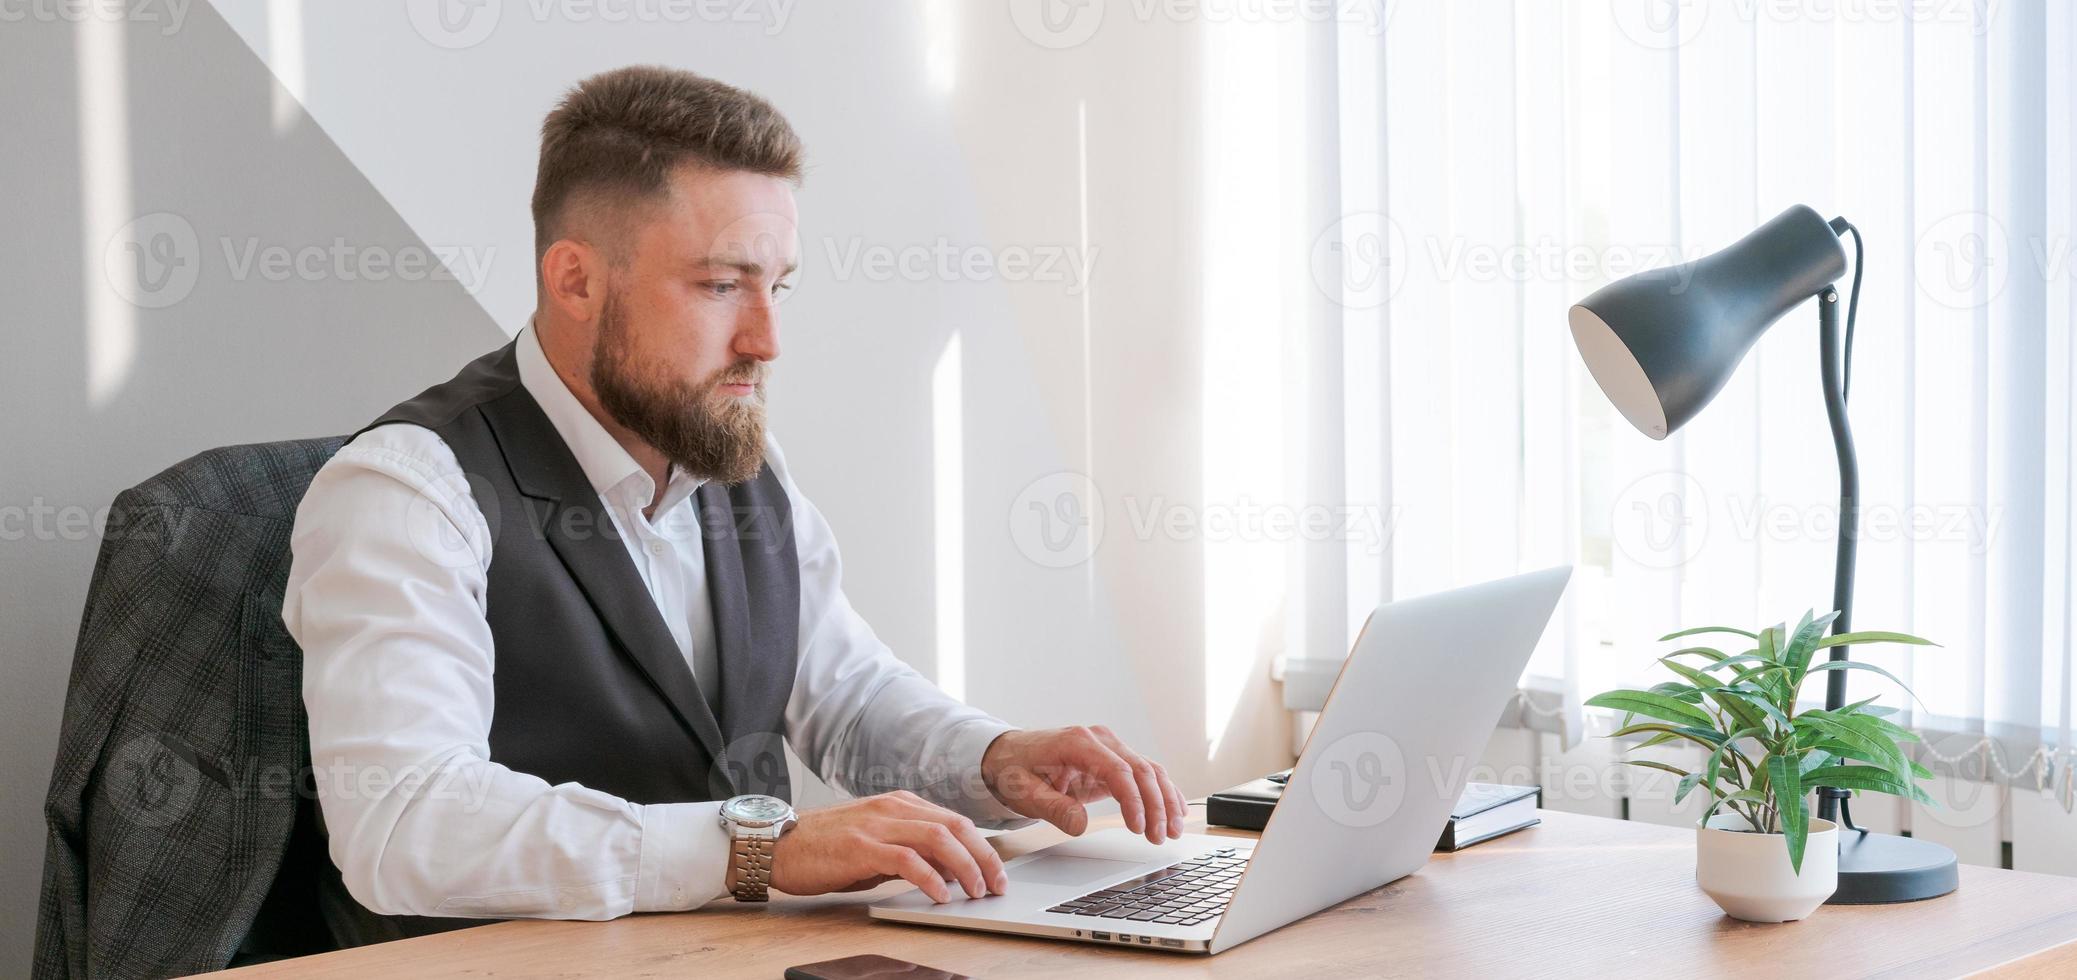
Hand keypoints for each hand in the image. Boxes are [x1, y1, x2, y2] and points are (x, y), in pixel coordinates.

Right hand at [743, 791, 1007, 903]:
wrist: (778, 845)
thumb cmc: (825, 848)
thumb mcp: (876, 845)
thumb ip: (911, 852)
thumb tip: (948, 871)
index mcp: (899, 804)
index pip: (955, 821)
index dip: (982, 846)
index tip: (997, 871)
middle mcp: (893, 807)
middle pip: (956, 826)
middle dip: (984, 857)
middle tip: (997, 885)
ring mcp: (878, 824)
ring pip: (939, 839)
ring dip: (965, 867)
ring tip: (975, 892)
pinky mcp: (862, 846)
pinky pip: (908, 860)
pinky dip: (931, 878)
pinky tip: (940, 895)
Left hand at [980, 726, 1186, 843]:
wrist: (1006, 755)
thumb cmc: (1013, 770)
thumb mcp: (1023, 792)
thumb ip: (1052, 807)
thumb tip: (1080, 825)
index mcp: (1077, 743)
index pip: (1118, 769)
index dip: (1134, 800)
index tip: (1139, 827)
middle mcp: (1099, 740)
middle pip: (1141, 769)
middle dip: (1157, 805)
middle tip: (1162, 837)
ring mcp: (1109, 748)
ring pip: (1149, 771)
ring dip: (1166, 800)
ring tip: (1174, 831)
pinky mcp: (1112, 761)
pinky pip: (1143, 774)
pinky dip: (1162, 792)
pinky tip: (1176, 811)